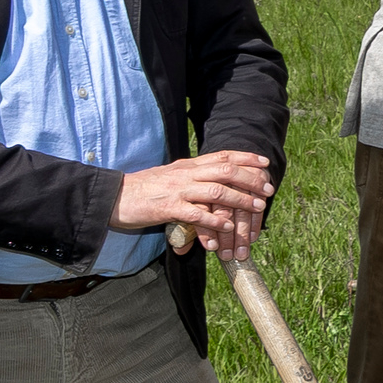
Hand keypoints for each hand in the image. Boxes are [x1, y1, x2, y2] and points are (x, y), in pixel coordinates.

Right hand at [115, 150, 273, 257]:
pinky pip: (196, 214)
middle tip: (268, 188)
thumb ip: (192, 176)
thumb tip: (214, 179)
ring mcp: (178, 190)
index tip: (265, 163)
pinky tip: (228, 226)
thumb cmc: (144, 189)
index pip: (222, 156)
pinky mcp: (168, 208)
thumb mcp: (172, 176)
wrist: (114, 197)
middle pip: (226, 170)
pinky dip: (214, 220)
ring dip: (240, 199)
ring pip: (216, 190)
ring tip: (257, 207)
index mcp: (188, 165)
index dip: (246, 157)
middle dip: (251, 178)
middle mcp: (186, 174)